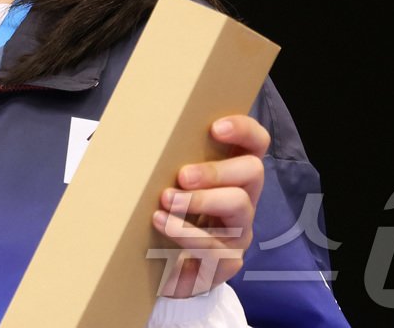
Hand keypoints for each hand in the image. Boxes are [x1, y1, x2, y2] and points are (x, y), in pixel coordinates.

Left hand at [152, 114, 269, 297]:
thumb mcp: (168, 182)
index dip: (243, 130)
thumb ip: (166, 159)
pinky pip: (216, 247)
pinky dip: (186, 233)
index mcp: (232, 173)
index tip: (215, 128)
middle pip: (252, 171)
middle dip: (216, 170)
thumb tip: (138, 126)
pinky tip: (161, 223)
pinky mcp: (226, 261)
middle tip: (182, 175)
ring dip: (200, 201)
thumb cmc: (165, 211)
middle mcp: (243, 199)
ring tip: (166, 202)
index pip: (255, 143)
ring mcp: (239, 231)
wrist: (159, 266)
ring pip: (238, 206)